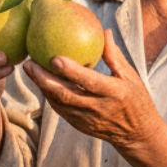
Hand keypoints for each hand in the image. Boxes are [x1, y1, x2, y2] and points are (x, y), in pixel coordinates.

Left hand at [23, 29, 161, 154]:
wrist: (138, 135)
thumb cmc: (136, 100)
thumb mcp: (131, 76)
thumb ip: (114, 55)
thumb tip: (104, 31)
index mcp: (114, 93)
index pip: (89, 82)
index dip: (71, 71)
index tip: (54, 57)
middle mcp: (99, 108)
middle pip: (66, 95)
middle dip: (44, 79)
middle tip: (29, 63)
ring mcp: (88, 120)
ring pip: (59, 104)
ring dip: (42, 87)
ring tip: (29, 70)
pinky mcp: (81, 126)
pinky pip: (61, 110)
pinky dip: (49, 96)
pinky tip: (39, 83)